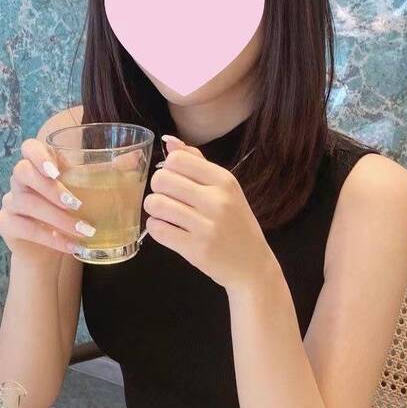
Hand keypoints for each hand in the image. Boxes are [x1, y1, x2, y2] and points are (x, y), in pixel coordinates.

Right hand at [0, 138, 96, 257]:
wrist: (53, 245)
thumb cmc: (70, 209)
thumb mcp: (88, 189)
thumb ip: (107, 171)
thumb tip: (135, 156)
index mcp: (40, 164)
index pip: (29, 147)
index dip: (39, 156)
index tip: (57, 171)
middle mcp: (21, 179)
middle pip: (23, 172)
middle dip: (51, 188)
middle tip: (76, 204)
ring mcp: (11, 201)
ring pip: (27, 202)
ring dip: (58, 218)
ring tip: (85, 230)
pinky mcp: (7, 223)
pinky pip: (26, 228)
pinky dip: (52, 238)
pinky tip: (72, 245)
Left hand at [142, 136, 275, 289]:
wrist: (252, 265)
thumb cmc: (236, 224)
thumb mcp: (226, 190)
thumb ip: (198, 164)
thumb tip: (170, 142)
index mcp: (224, 180)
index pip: (177, 159)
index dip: (168, 169)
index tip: (175, 181)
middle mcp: (217, 200)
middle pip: (161, 179)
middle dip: (157, 189)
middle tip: (167, 199)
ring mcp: (206, 226)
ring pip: (156, 204)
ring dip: (154, 209)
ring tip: (165, 214)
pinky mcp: (195, 249)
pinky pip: (157, 230)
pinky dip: (156, 228)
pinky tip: (167, 230)